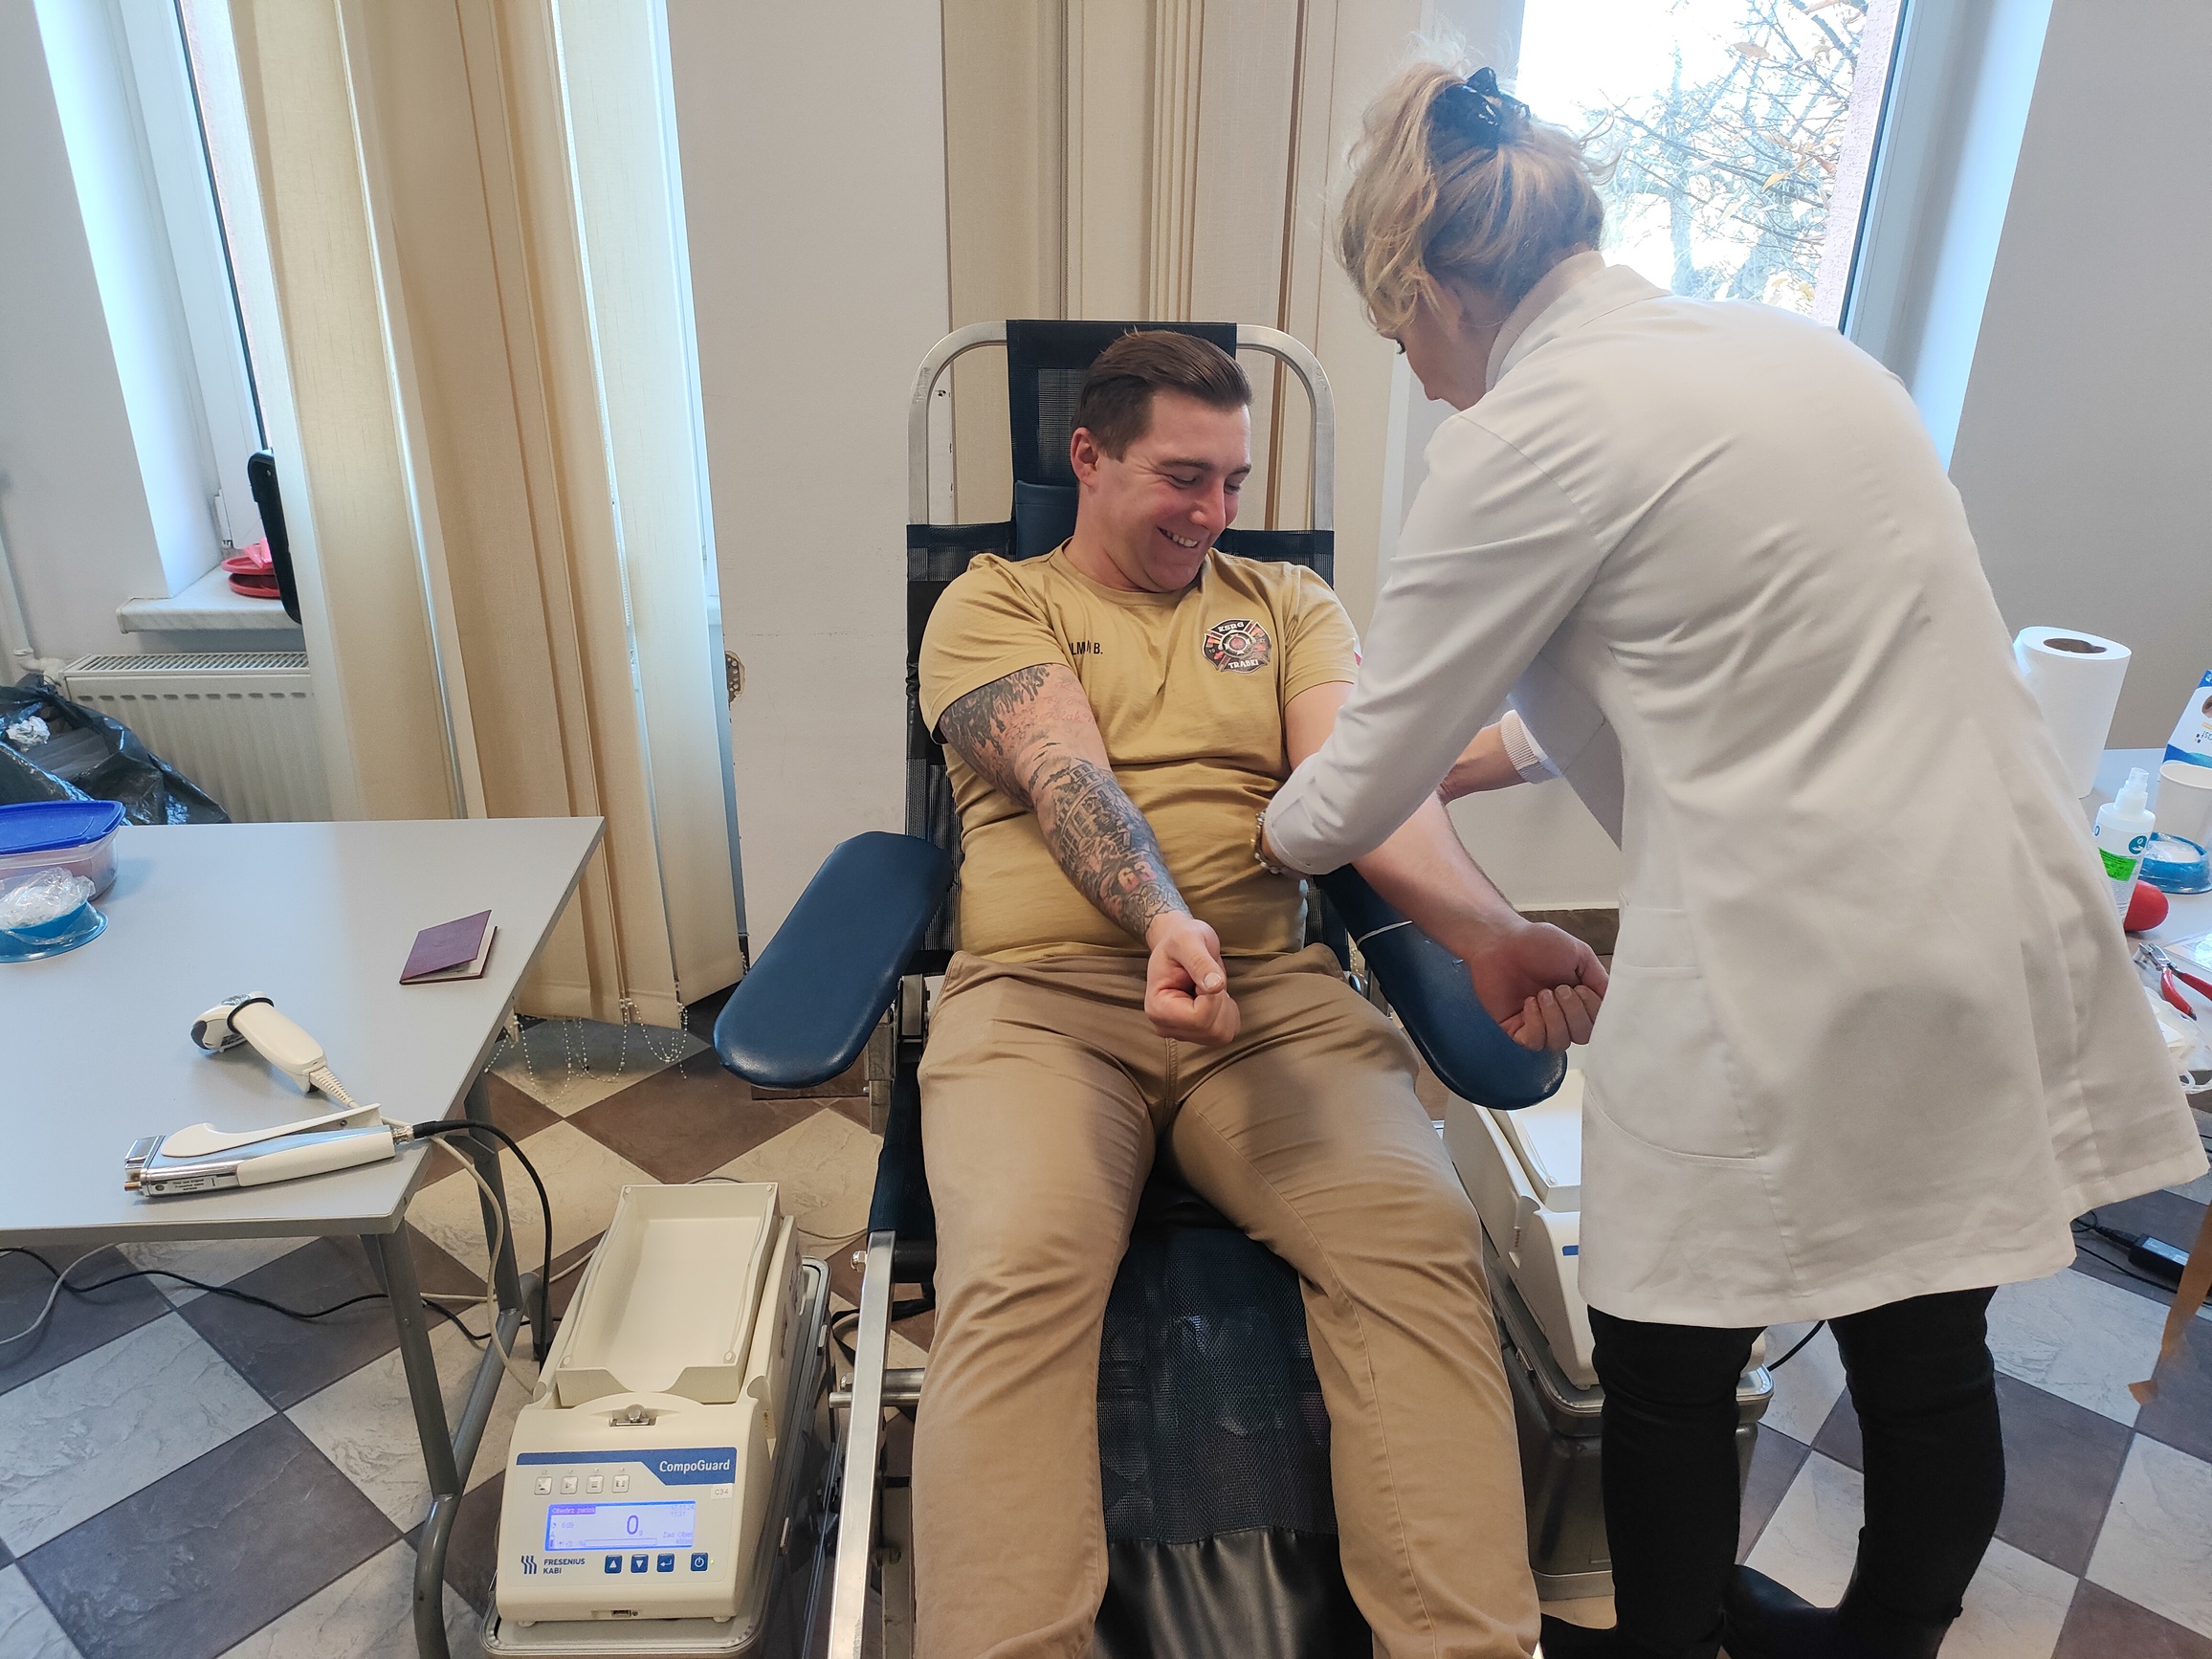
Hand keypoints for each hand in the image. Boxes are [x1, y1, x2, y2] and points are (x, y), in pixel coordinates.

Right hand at [1145, 912, 1240, 1044]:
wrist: (1178, 944)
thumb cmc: (1181, 939)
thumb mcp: (1188, 940)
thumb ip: (1200, 962)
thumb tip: (1216, 986)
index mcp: (1158, 1007)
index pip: (1200, 1018)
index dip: (1212, 995)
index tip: (1202, 974)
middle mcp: (1165, 1026)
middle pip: (1212, 1030)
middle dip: (1219, 1001)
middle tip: (1206, 978)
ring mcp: (1181, 1033)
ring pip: (1221, 1035)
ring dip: (1224, 1007)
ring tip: (1208, 986)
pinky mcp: (1196, 1034)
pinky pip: (1227, 1033)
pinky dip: (1228, 1014)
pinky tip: (1213, 997)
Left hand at [1464, 922, 1606, 1050]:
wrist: (1500, 941)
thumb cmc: (1537, 943)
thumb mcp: (1580, 954)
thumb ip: (1599, 980)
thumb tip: (1614, 1003)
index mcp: (1580, 999)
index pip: (1599, 1023)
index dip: (1593, 1010)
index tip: (1580, 988)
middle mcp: (1562, 1015)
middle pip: (1583, 1036)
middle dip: (1574, 1012)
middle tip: (1559, 988)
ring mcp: (1540, 1024)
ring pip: (1561, 1043)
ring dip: (1555, 1017)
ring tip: (1542, 994)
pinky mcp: (1517, 1030)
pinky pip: (1535, 1043)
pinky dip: (1536, 1024)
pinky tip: (1529, 1003)